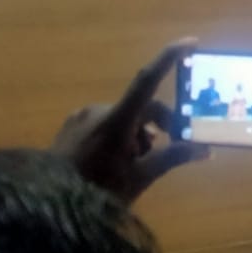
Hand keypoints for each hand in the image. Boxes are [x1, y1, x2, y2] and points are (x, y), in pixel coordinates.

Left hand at [52, 39, 208, 203]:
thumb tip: (206, 149)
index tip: (192, 43)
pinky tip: (115, 162)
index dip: (170, 58)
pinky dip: (118, 137)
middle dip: (160, 125)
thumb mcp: (140, 178)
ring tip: (136, 165)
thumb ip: (173, 157)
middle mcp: (99, 110)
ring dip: (138, 135)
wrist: (45, 209)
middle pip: (143, 107)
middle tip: (171, 148)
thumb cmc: (96, 193)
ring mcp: (82, 117)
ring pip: (124, 118)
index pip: (148, 79)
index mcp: (117, 120)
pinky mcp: (71, 126)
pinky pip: (105, 124)